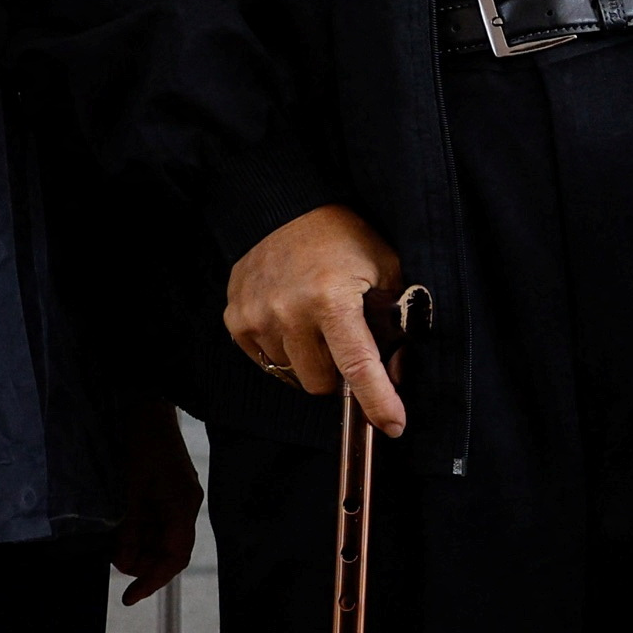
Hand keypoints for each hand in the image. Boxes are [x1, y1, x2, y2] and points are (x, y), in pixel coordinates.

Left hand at [112, 401, 202, 601]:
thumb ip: (128, 529)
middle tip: (112, 557)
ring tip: (112, 540)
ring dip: (136, 545)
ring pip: (160, 539)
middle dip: (140, 561)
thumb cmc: (141, 445)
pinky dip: (138, 530)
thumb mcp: (130, 490)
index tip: (129, 597)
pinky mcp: (170, 493)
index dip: (153, 580)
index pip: (174, 557)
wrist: (148, 408)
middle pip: (167, 551)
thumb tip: (123, 564)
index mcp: (183, 508)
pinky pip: (156, 523)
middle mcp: (186, 508)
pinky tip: (121, 526)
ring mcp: (179, 500)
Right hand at [224, 206, 409, 429]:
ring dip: (311, 362)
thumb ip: (395, 319)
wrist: (287, 206)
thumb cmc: (344, 237)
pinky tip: (292, 322)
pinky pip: (266, 361)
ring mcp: (257, 317)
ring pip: (293, 375)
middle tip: (348, 347)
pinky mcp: (236, 319)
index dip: (379, 402)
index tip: (393, 426)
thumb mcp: (384, 268)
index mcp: (332, 299)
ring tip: (318, 326)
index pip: (358, 368)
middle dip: (341, 377)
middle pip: (321, 384)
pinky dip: (285, 352)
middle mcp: (290, 312)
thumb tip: (396, 371)